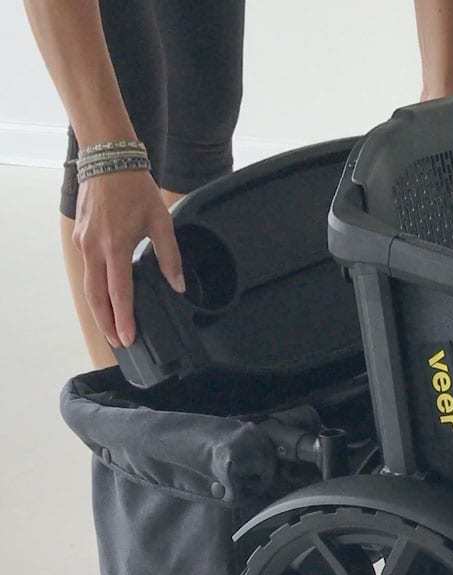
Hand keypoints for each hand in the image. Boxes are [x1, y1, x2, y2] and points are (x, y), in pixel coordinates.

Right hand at [72, 170, 184, 347]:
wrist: (107, 160)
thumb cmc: (136, 189)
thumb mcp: (161, 222)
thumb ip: (170, 257)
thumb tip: (179, 286)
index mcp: (116, 247)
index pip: (119, 292)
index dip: (124, 318)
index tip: (128, 337)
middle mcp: (94, 249)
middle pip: (97, 297)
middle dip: (107, 323)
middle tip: (118, 343)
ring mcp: (83, 243)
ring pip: (89, 286)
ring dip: (99, 310)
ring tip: (111, 329)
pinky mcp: (79, 237)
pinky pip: (88, 270)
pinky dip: (96, 290)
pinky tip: (107, 299)